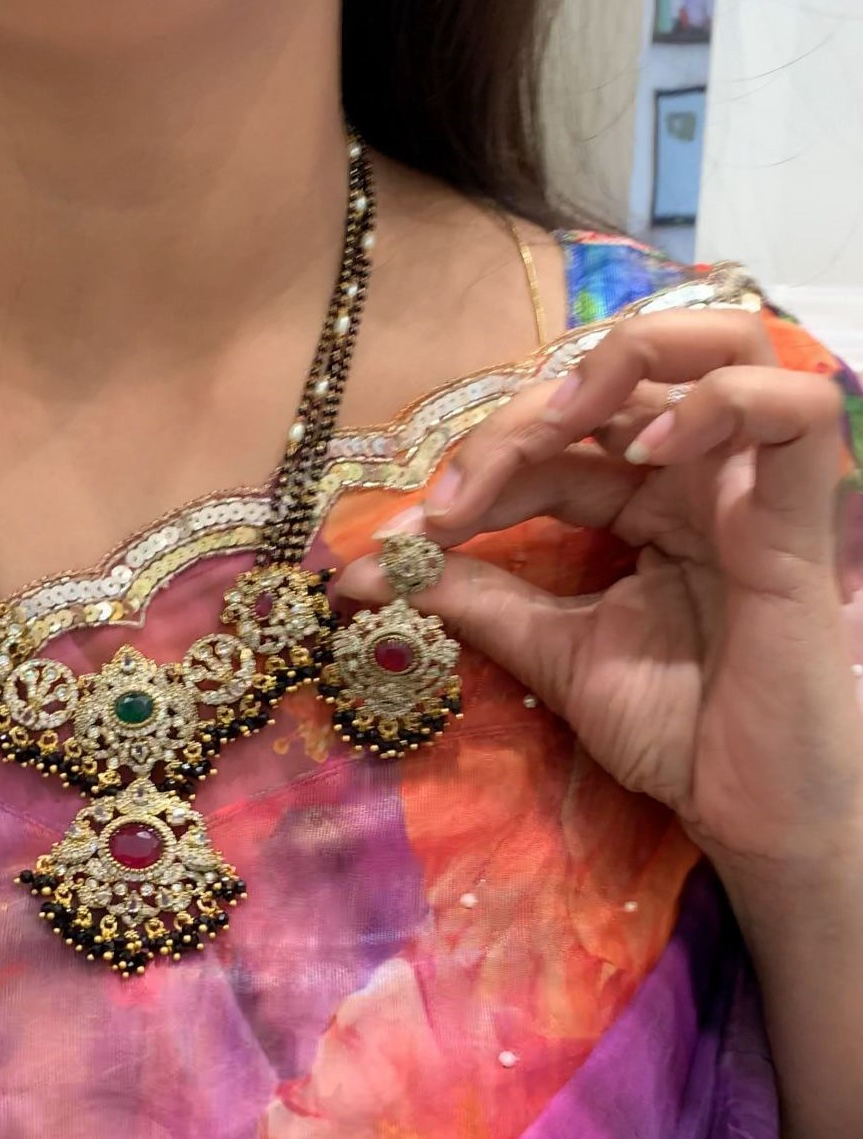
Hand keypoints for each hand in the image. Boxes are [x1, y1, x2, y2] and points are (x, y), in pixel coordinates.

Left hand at [338, 309, 862, 877]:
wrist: (750, 812)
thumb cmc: (671, 730)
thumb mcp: (549, 650)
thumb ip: (470, 597)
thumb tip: (360, 575)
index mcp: (645, 505)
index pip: (552, 447)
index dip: (476, 471)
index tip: (404, 537)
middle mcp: (698, 479)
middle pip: (613, 383)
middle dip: (519, 420)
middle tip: (456, 494)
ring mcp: (752, 487)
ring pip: (722, 347)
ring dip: (622, 362)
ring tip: (553, 426)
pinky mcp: (800, 516)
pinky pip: (794, 407)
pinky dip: (715, 403)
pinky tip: (646, 450)